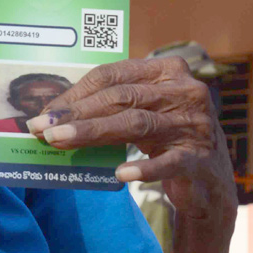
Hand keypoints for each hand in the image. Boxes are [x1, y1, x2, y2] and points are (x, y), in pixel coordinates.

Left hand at [27, 57, 236, 223]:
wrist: (208, 182)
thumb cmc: (164, 137)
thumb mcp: (139, 112)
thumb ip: (108, 107)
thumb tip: (53, 116)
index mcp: (167, 70)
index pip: (113, 75)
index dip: (76, 93)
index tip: (46, 112)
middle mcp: (185, 91)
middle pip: (121, 97)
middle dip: (77, 113)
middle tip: (44, 129)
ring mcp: (196, 124)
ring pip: (137, 124)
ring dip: (93, 133)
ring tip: (60, 142)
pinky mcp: (200, 158)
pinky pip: (168, 162)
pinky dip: (144, 168)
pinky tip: (119, 174)